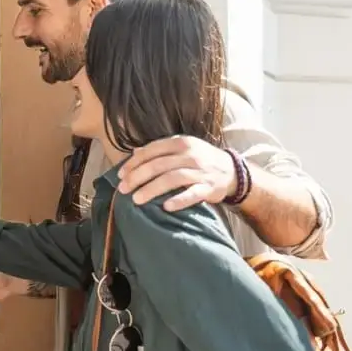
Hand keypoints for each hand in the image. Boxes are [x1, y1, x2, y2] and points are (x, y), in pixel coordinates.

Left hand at [116, 135, 237, 210]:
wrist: (231, 171)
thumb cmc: (201, 160)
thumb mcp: (183, 148)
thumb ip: (160, 150)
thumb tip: (134, 152)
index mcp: (181, 143)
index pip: (152, 150)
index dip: (134, 163)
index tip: (120, 175)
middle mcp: (190, 155)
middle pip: (158, 165)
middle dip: (137, 177)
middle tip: (123, 189)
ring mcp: (200, 171)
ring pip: (172, 178)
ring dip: (152, 189)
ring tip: (136, 199)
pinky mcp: (209, 187)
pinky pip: (193, 194)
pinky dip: (179, 200)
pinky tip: (166, 207)